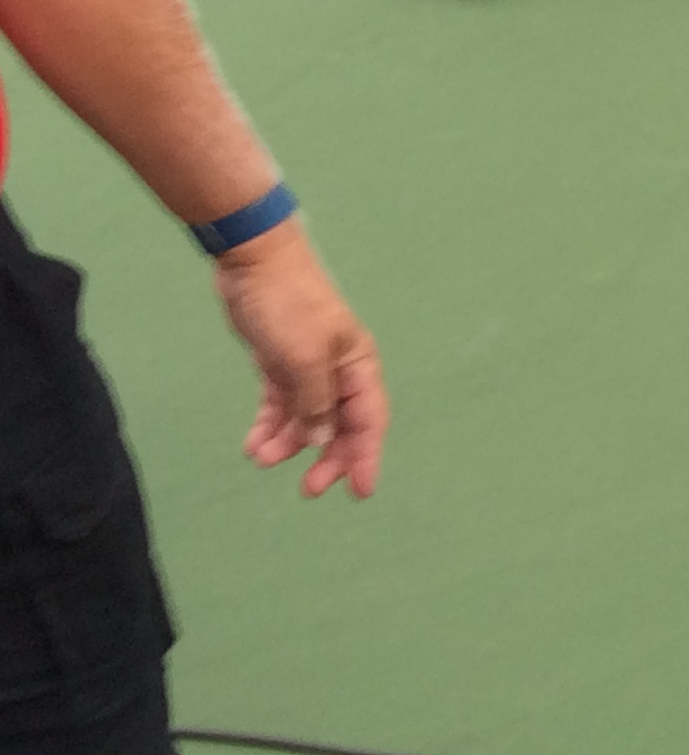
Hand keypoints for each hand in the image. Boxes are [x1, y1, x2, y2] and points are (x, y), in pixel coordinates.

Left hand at [212, 220, 384, 498]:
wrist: (253, 262)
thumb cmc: (288, 305)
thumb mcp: (303, 358)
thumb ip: (315, 402)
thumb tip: (324, 439)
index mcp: (356, 366)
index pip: (369, 420)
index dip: (366, 457)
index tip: (359, 492)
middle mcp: (337, 372)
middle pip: (340, 426)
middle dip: (326, 458)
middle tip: (308, 489)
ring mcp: (308, 368)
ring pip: (306, 419)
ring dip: (288, 443)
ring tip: (261, 458)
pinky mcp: (279, 364)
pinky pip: (280, 406)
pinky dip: (269, 426)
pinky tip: (253, 444)